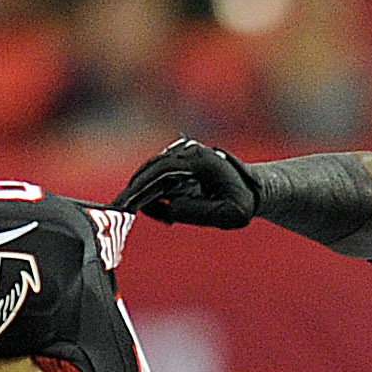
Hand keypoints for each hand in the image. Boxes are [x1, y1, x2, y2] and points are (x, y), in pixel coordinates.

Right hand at [113, 138, 265, 227]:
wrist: (253, 190)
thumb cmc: (243, 203)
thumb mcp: (229, 214)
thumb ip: (199, 212)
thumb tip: (169, 207)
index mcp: (198, 159)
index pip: (161, 169)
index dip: (142, 185)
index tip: (126, 202)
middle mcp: (187, 153)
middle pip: (151, 170)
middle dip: (135, 191)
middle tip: (119, 210)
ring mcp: (182, 158)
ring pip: (152, 176)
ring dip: (146, 197)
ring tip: (152, 217)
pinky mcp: (180, 168)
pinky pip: (159, 181)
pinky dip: (154, 197)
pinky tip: (160, 213)